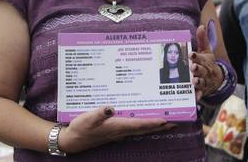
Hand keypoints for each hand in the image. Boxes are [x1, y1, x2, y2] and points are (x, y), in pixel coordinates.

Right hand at [58, 106, 175, 153]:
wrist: (72, 140)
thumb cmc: (80, 128)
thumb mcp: (88, 118)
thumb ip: (100, 113)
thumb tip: (111, 107)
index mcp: (117, 126)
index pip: (139, 124)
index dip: (153, 122)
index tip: (166, 119)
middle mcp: (121, 131)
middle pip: (145, 128)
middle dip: (160, 125)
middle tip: (175, 122)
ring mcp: (118, 132)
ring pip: (141, 129)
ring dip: (153, 126)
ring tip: (165, 122)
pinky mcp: (114, 131)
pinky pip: (133, 128)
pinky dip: (143, 124)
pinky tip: (143, 121)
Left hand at [189, 25, 223, 100]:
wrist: (216, 78)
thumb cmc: (207, 62)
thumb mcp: (206, 50)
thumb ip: (202, 39)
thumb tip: (202, 25)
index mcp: (205, 61)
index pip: (201, 58)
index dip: (196, 56)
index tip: (191, 54)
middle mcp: (206, 71)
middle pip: (202, 70)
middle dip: (198, 69)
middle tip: (192, 67)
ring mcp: (205, 81)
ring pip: (202, 81)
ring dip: (198, 81)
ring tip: (194, 81)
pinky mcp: (202, 90)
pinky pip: (200, 93)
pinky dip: (198, 95)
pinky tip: (195, 97)